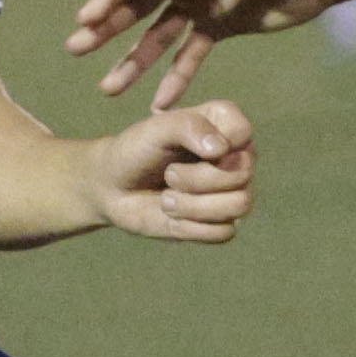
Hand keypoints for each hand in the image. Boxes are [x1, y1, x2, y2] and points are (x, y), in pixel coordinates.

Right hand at [68, 0, 345, 107]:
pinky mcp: (218, 26)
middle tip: (75, 48)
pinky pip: (189, 55)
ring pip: (157, 36)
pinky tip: (158, 103)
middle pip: (136, 5)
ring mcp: (199, 1)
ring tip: (107, 88)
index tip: (85, 20)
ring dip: (133, 61)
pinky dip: (174, 78)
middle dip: (106, 28)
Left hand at [89, 101, 255, 243]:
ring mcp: (232, 191)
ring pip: (238, 205)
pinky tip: (173, 215)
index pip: (243, 133)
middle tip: (169, 174)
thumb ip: (187, 126)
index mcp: (226, 125)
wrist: (113, 188)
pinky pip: (224, 232)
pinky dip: (191, 226)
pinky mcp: (221, 223)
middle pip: (242, 174)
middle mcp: (237, 157)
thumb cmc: (136, 150)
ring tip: (167, 198)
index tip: (182, 144)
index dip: (214, 144)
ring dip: (193, 205)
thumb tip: (221, 149)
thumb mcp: (156, 129)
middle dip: (196, 178)